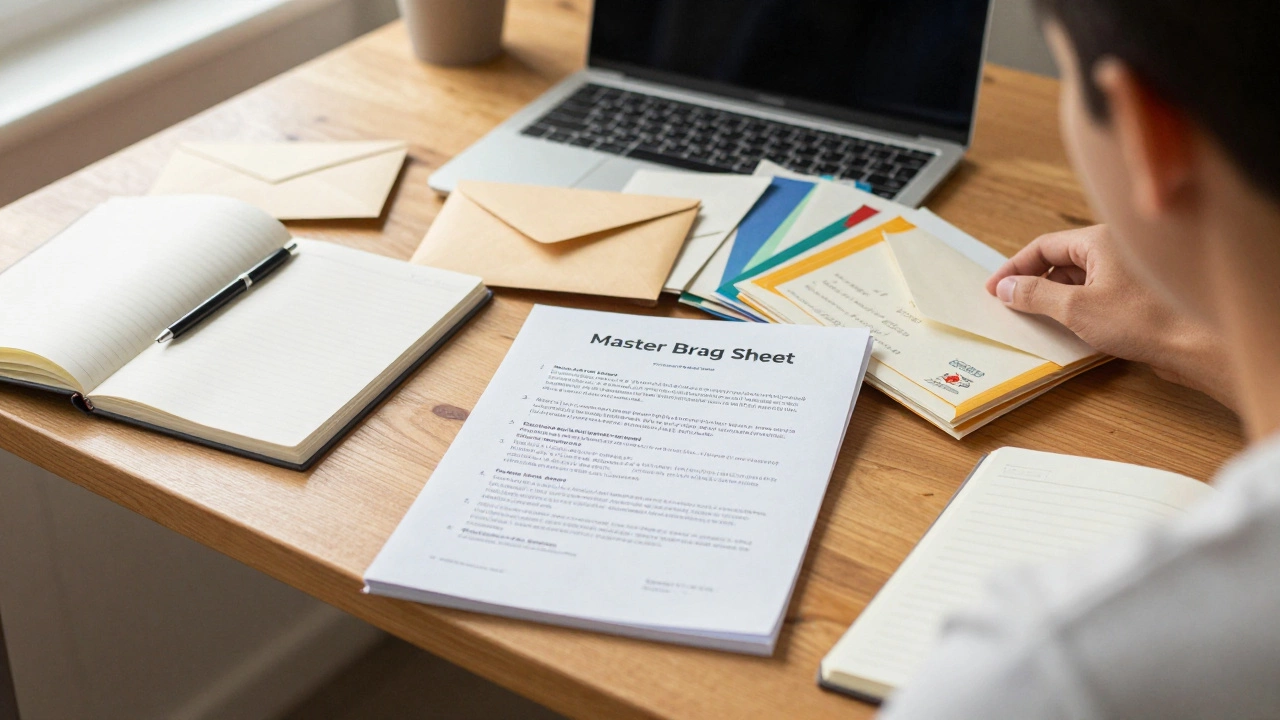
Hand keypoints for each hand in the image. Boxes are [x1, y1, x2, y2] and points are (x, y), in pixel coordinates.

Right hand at [985, 225, 1234, 409]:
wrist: (1196, 345)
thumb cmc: (1145, 320)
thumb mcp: (1075, 308)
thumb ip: (1035, 295)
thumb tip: (1007, 288)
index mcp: (1100, 241)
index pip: (1044, 246)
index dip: (1014, 268)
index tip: (995, 289)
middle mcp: (1114, 252)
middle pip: (1060, 262)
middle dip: (1033, 284)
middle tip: (1010, 306)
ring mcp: (1126, 275)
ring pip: (1077, 281)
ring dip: (1053, 299)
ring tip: (1034, 320)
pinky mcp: (1135, 299)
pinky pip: (1094, 297)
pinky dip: (1074, 310)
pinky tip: (1065, 329)